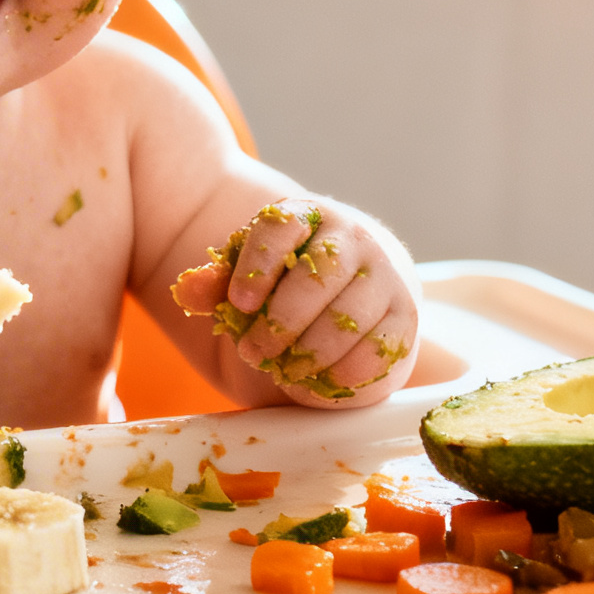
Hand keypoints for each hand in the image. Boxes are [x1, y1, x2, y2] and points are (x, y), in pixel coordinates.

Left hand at [171, 197, 418, 405]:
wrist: (354, 301)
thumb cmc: (290, 289)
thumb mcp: (252, 282)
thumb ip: (218, 286)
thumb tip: (187, 290)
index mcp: (308, 215)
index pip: (280, 226)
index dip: (257, 264)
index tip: (239, 304)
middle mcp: (354, 236)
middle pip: (316, 275)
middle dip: (279, 322)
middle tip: (253, 351)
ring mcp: (386, 274)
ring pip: (347, 315)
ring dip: (310, 351)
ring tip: (284, 370)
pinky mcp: (406, 315)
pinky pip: (380, 346)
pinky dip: (347, 369)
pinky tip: (322, 378)